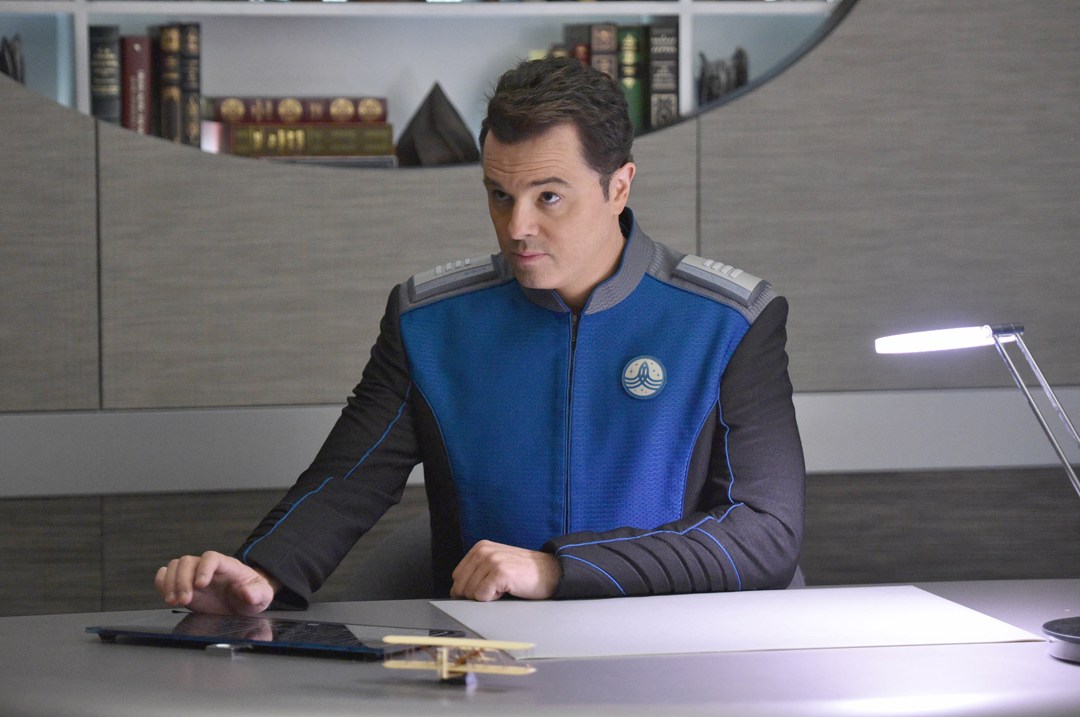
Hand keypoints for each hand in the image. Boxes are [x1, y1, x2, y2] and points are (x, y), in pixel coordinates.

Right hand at [155, 551, 277, 615]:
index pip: (212, 558)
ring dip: (170, 583)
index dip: (203, 569)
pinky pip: (166, 575)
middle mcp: (208, 568)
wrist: (243, 602)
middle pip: (188, 561)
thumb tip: (248, 593)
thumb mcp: (262, 596)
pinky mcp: (184, 585)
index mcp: (228, 566)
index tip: (200, 585)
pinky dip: (162, 583)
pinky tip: (167, 595)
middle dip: (182, 580)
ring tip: (174, 601)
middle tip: (184, 600)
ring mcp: (194, 574)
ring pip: (176, 566)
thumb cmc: (253, 595)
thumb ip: (257, 593)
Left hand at [450, 540, 560, 601]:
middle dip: (476, 594)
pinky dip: (494, 599)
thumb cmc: (524, 573)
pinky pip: (482, 597)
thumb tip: (456, 592)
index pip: (456, 577)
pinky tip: (508, 589)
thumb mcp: (496, 564)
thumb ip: (476, 572)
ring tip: (505, 586)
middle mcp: (483, 551)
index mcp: (480, 547)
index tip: (488, 586)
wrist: (551, 572)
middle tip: (498, 587)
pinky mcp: (499, 573)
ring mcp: (491, 560)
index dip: (470, 589)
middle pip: (460, 586)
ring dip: (488, 596)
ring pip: (470, 593)